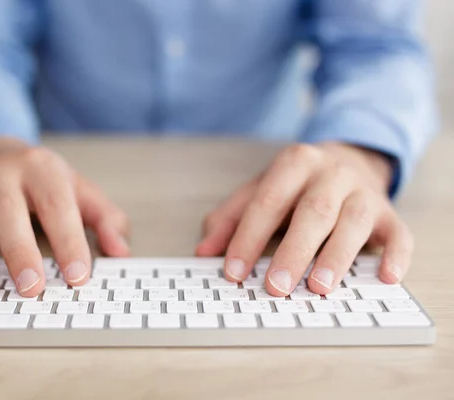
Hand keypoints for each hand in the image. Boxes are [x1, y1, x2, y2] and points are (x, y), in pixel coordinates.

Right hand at [0, 137, 129, 296]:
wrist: (0, 154)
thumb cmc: (46, 182)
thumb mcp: (82, 191)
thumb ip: (106, 218)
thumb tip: (120, 251)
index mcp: (43, 171)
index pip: (57, 206)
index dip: (69, 241)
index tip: (79, 276)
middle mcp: (3, 176)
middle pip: (7, 211)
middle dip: (19, 250)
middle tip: (32, 287)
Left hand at [196, 142, 411, 295]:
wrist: (349, 160)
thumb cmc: (296, 185)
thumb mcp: (259, 191)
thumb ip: (230, 218)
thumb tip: (203, 251)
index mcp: (294, 163)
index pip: (267, 202)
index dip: (248, 238)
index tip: (233, 271)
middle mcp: (332, 174)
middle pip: (313, 212)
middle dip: (293, 251)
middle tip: (275, 287)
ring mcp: (364, 192)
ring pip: (353, 222)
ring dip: (337, 257)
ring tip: (319, 288)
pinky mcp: (390, 213)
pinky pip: (399, 234)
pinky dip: (396, 256)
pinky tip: (386, 277)